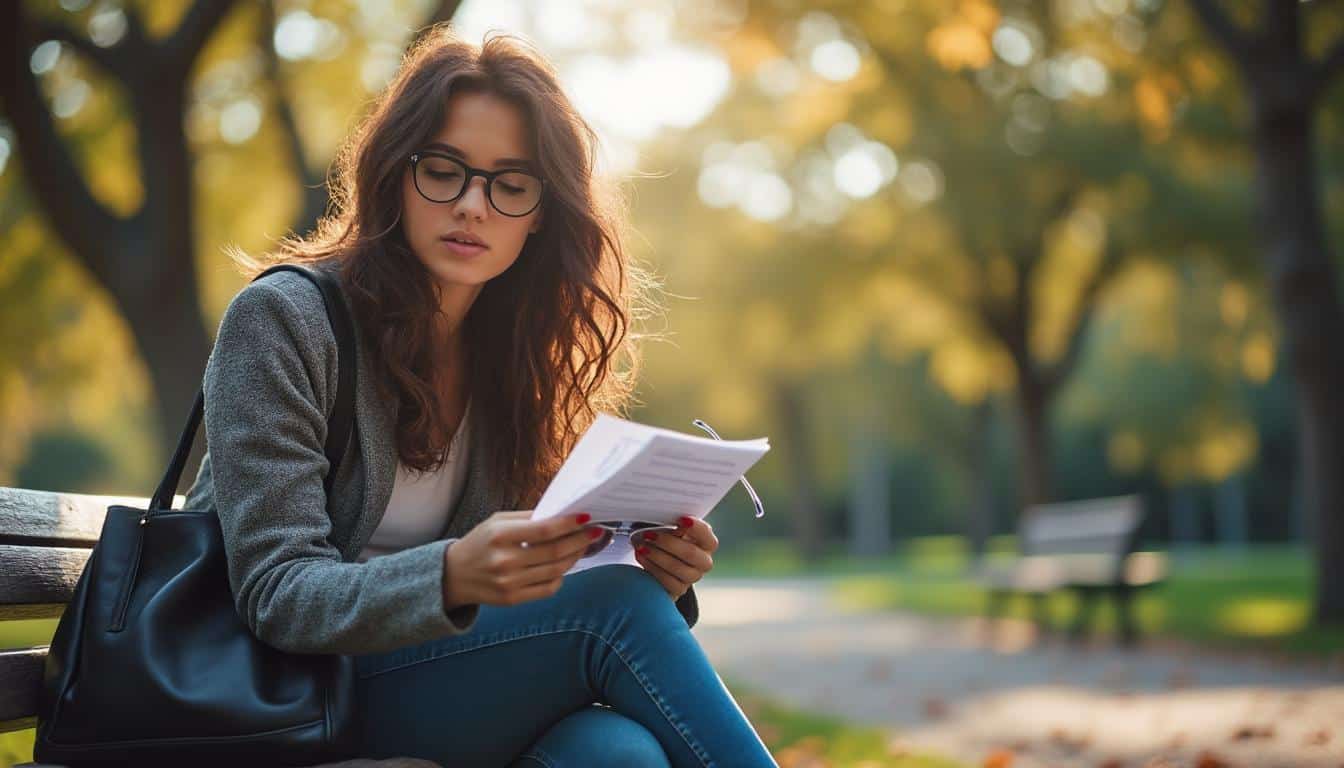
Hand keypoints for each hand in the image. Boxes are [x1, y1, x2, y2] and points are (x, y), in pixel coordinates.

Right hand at [442, 510, 603, 607]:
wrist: (453, 575)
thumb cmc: (480, 543)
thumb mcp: (497, 521)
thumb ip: (528, 517)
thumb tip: (563, 514)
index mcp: (500, 535)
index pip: (545, 530)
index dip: (570, 524)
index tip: (587, 518)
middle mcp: (505, 561)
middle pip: (555, 551)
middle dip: (580, 540)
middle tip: (593, 532)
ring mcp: (509, 583)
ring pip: (556, 570)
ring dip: (575, 557)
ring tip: (582, 546)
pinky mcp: (513, 599)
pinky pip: (548, 588)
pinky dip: (561, 576)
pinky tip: (563, 565)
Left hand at [634, 516, 717, 599]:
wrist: (660, 560)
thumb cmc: (667, 539)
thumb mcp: (672, 528)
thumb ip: (673, 524)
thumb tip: (666, 518)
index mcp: (706, 542)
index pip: (706, 534)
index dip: (695, 527)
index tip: (680, 519)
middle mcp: (704, 562)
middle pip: (691, 553)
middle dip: (667, 543)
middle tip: (649, 534)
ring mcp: (692, 577)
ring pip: (679, 569)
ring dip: (657, 556)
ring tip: (641, 546)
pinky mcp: (679, 590)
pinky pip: (668, 583)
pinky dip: (652, 568)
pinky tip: (642, 557)